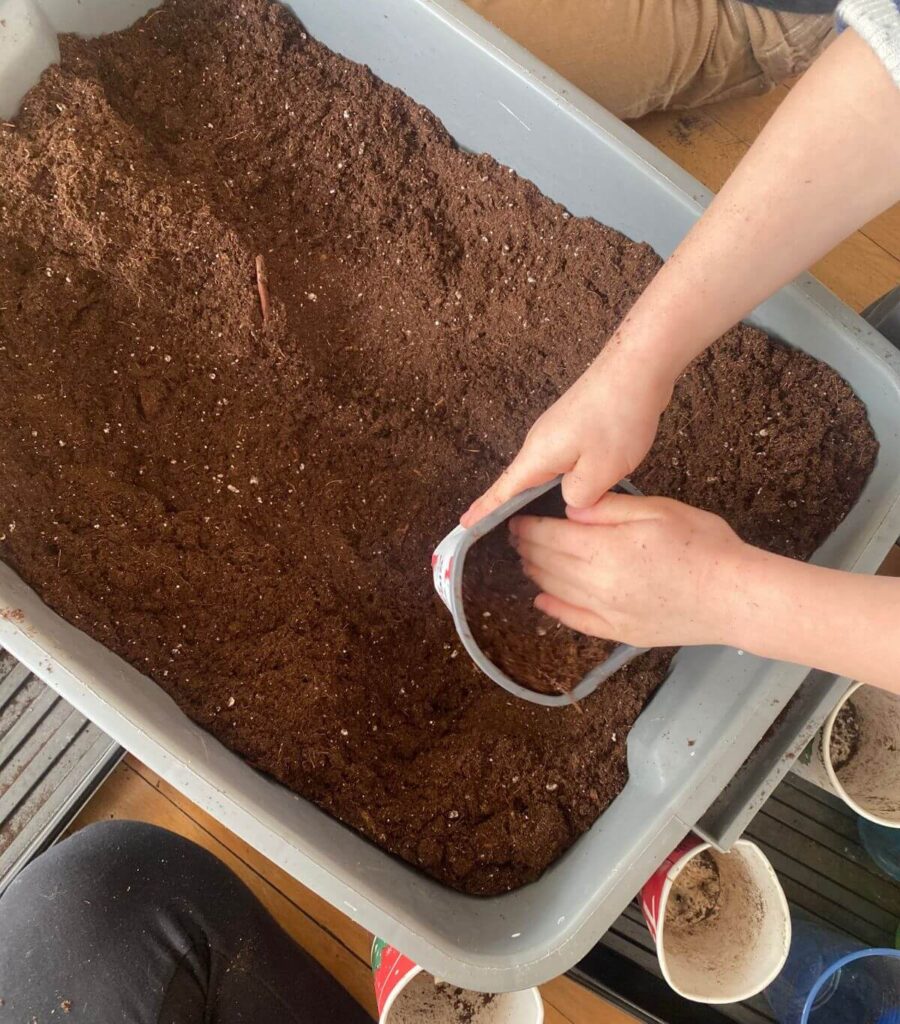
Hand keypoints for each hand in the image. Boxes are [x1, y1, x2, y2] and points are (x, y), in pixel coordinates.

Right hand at [460, 348, 672, 526]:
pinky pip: (562, 462)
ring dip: (542, 496)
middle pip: (520, 482)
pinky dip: (562, 480)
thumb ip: (580, 497)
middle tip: (504, 537)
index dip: (484, 511)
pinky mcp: (576, 427)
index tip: (464, 527)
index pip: (503, 491)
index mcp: (538, 456)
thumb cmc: (617, 418)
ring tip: (539, 522)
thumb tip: (571, 501)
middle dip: (510, 508)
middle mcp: (540, 443)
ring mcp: (557, 432)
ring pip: (545, 473)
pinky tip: (575, 491)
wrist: (636, 368)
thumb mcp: (600, 471)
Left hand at [509, 493, 750, 647]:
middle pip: (548, 563)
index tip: (516, 519)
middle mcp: (598, 584)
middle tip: (515, 537)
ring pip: (556, 591)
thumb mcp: (659, 510)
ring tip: (525, 560)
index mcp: (605, 549)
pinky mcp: (621, 632)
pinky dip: (554, 609)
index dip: (529, 527)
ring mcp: (608, 612)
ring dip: (535, 573)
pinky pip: (576, 621)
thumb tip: (570, 509)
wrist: (736, 596)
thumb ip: (609, 509)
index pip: (551, 536)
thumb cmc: (704, 545)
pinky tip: (542, 601)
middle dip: (527, 548)